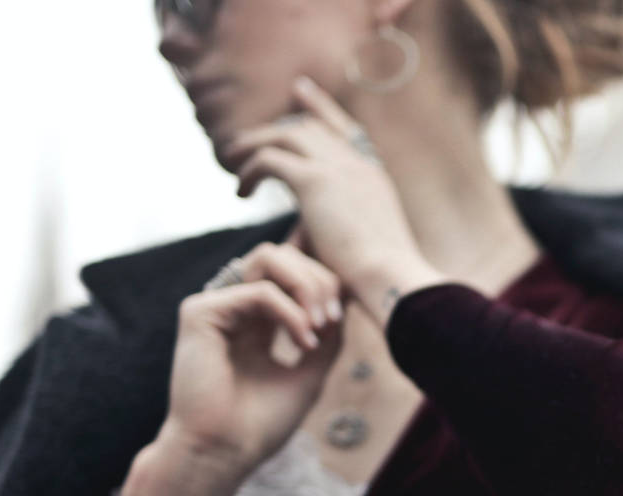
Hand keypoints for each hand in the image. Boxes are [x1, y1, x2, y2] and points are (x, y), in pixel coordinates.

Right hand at [80, 243, 343, 495]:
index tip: (340, 319)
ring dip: (307, 286)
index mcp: (256, 321)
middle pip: (282, 256)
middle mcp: (234, 309)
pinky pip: (259, 291)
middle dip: (319, 279)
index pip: (291, 274)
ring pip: (268, 259)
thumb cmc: (261, 424)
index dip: (324, 283)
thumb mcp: (311, 372)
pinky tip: (303, 342)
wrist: (226, 453)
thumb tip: (346, 297)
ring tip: (321, 325)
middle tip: (333, 319)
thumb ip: (327, 335)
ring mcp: (215, 307)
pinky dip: (291, 312)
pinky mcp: (200, 313)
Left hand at [227, 77, 439, 314]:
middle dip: (276, 128)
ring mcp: (338, 168)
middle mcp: (358, 164)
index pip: (345, 127)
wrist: (390, 277)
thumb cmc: (380, 279)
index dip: (321, 107)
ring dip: (254, 144)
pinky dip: (250, 172)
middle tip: (246, 142)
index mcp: (374, 176)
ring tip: (232, 162)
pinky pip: (269, 160)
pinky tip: (242, 192)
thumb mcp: (365, 244)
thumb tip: (308, 235)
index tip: (300, 91)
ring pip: (285, 134)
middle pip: (310, 126)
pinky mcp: (315, 181)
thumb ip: (339, 227)